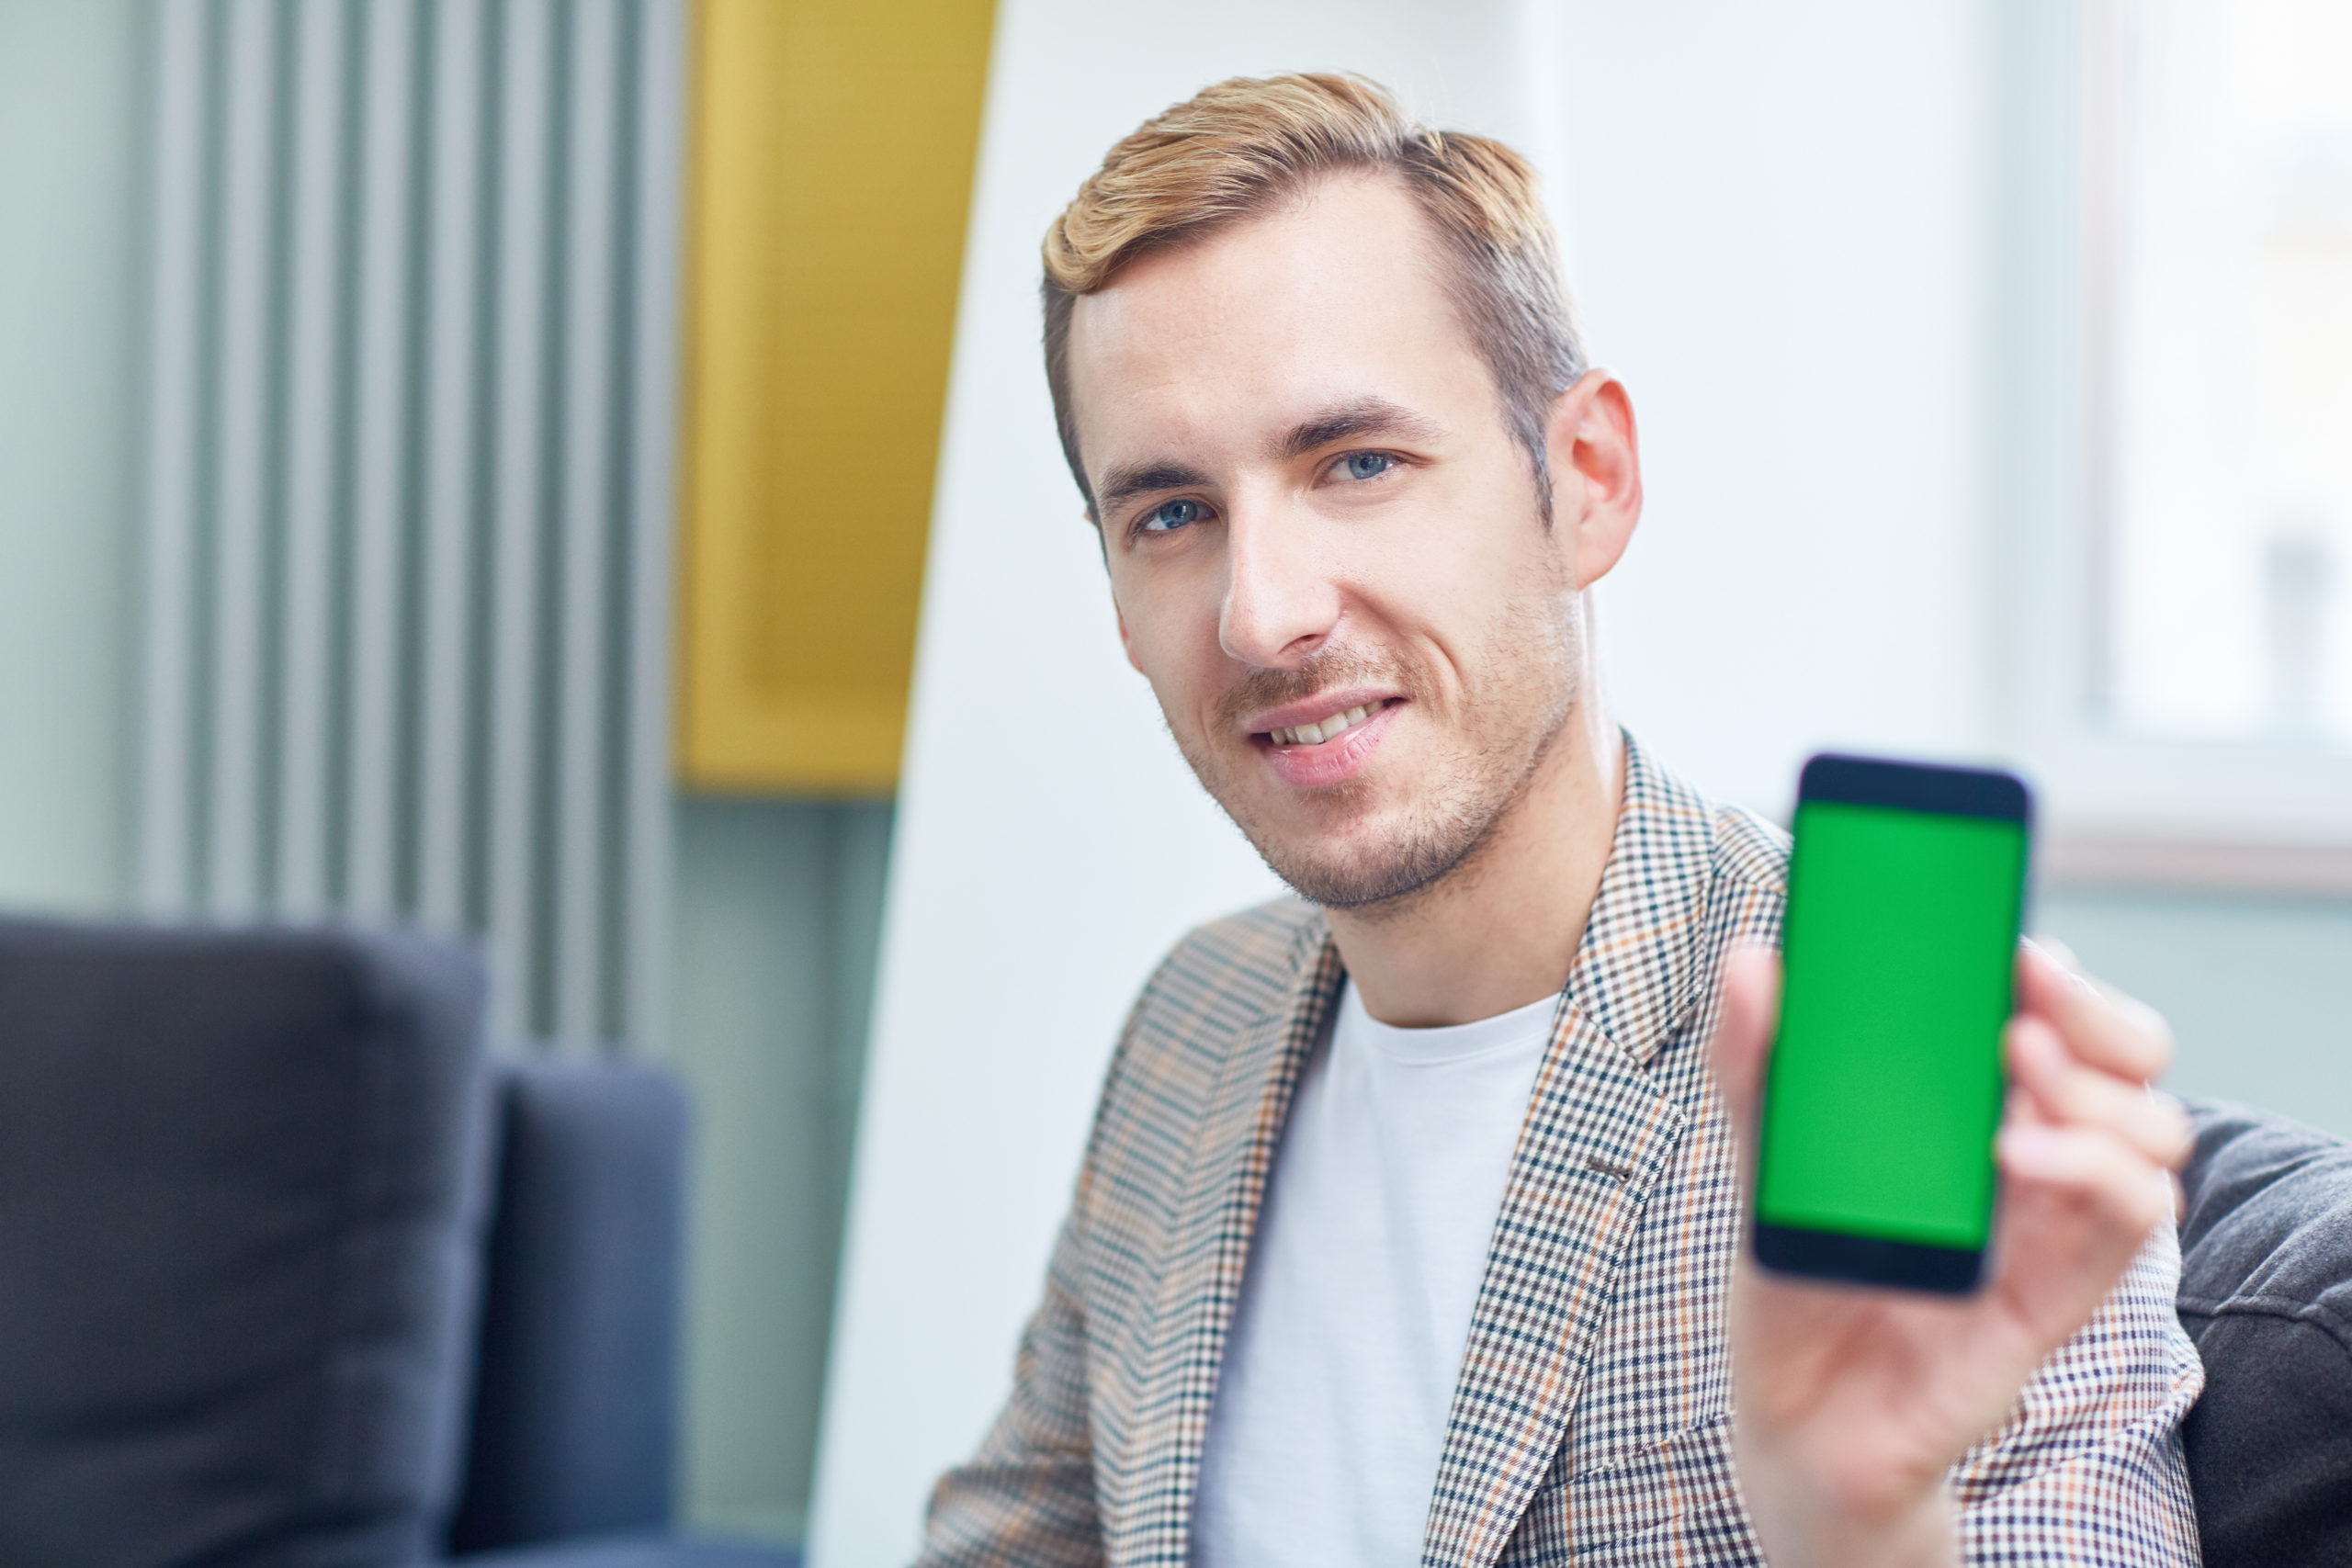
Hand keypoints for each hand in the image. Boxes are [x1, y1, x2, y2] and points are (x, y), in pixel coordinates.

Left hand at [1709, 941, 2191, 1567]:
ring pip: (2156, 1127)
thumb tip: (1749, 955)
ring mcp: (2054, 1220)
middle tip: (2025, 992)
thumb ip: (1756, 1059)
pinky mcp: (2061, 1292)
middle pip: (2130, 1054)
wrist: (1788, 1409)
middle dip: (2096, 1008)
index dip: (2051, 966)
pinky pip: (2131, 1217)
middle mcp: (2032, 1149)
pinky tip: (2018, 1155)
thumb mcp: (1760, 1148)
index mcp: (1974, 1099)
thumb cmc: (1796, 1265)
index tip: (2007, 935)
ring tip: (2015, 1071)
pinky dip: (2095, 1168)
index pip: (2053, 1007)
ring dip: (2097, 1087)